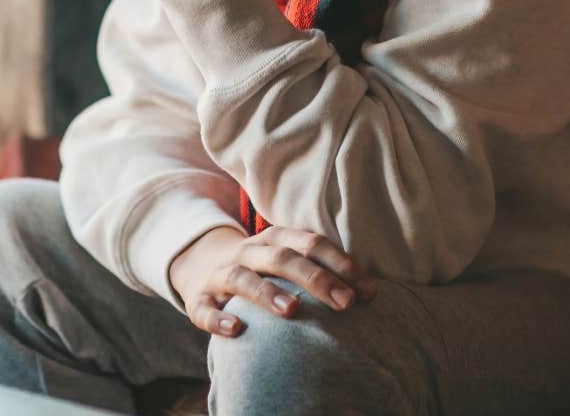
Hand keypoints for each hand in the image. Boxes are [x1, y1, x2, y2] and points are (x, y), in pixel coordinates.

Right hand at [166, 225, 376, 337]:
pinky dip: (219, 319)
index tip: (367, 291)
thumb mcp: (286, 259)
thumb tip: (370, 293)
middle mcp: (248, 252)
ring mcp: (221, 274)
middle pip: (281, 258)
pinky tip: (237, 330)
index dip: (340, 263)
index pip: (310, 243)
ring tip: (292, 310)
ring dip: (268, 292)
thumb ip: (321, 270)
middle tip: (345, 303)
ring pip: (243, 278)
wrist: (200, 265)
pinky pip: (205, 309)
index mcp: (274, 239)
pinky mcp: (199, 299)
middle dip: (315, 279)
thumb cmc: (261, 269)